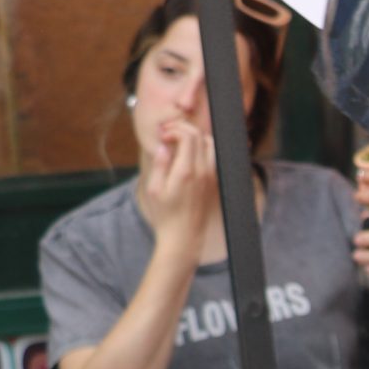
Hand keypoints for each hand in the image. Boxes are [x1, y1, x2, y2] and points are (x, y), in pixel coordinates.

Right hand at [137, 123, 218, 252]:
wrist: (184, 238)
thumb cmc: (165, 216)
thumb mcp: (154, 189)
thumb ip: (160, 164)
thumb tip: (163, 146)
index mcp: (186, 172)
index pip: (188, 136)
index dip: (174, 129)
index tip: (163, 136)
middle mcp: (203, 172)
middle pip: (201, 136)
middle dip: (184, 129)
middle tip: (170, 135)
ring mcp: (212, 177)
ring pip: (212, 145)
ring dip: (196, 138)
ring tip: (180, 143)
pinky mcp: (215, 183)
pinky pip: (215, 158)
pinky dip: (204, 149)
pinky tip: (191, 155)